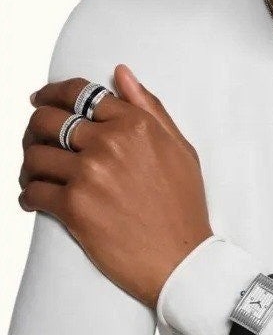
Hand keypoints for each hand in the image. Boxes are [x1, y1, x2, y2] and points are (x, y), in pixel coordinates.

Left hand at [19, 65, 214, 307]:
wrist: (181, 260)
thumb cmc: (184, 208)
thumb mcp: (180, 150)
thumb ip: (150, 109)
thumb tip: (121, 74)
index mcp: (135, 125)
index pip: (80, 94)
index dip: (54, 92)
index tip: (41, 99)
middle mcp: (110, 144)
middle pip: (48, 119)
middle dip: (35, 127)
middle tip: (35, 139)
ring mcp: (89, 174)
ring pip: (35, 155)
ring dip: (29, 164)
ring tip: (35, 174)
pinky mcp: (74, 207)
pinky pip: (33, 192)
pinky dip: (28, 196)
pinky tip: (33, 199)